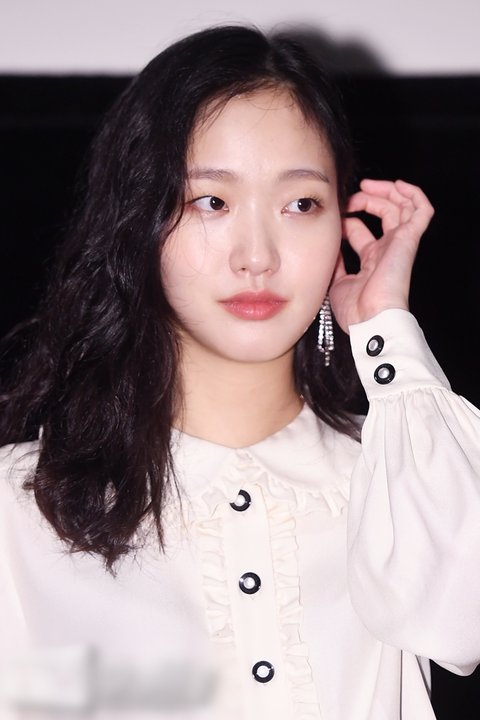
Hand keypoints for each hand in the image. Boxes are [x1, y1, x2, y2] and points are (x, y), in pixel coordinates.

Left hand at [329, 179, 433, 332]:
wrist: (370, 319)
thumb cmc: (355, 310)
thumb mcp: (336, 282)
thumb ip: (336, 262)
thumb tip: (330, 246)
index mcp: (371, 261)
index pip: (361, 232)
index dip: (347, 220)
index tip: (333, 217)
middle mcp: (387, 250)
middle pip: (383, 214)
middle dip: (365, 200)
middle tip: (349, 198)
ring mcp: (399, 243)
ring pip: (402, 206)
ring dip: (385, 191)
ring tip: (367, 186)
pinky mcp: (409, 239)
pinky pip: (421, 210)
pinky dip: (413, 194)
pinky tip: (398, 185)